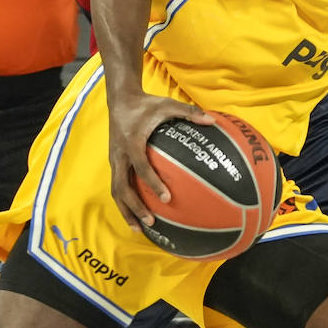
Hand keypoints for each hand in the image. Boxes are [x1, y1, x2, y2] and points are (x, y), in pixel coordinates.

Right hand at [106, 90, 211, 231]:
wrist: (120, 99)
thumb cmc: (146, 103)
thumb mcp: (167, 104)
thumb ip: (189, 112)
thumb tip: (212, 121)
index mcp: (131, 142)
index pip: (141, 166)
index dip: (153, 183)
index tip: (167, 198)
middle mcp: (119, 155)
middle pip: (122, 187)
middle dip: (135, 206)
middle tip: (151, 221)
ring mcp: (115, 160)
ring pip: (116, 191)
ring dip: (126, 210)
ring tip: (140, 228)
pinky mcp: (114, 162)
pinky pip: (117, 186)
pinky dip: (125, 203)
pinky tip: (136, 215)